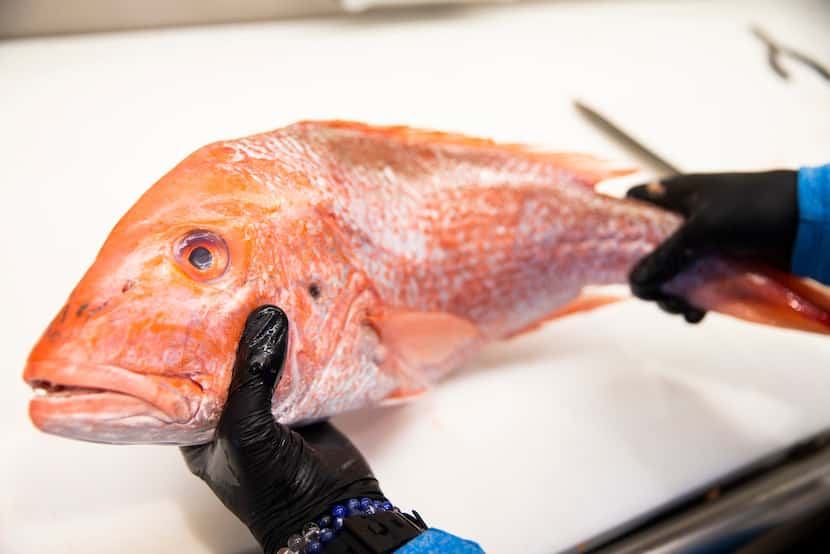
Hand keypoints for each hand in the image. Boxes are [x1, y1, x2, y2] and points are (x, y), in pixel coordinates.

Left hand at [181, 306, 383, 552]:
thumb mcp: (247, 429)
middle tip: (236, 292)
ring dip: (269, 341)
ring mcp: (267, 413)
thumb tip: (265, 318)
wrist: (331, 510)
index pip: (187, 379)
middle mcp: (230, 419)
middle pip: (229, 367)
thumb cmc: (271, 487)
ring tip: (267, 297)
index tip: (196, 306)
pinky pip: (298, 373)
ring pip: (264, 367)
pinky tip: (301, 324)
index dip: (191, 347)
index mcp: (199, 431)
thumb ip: (252, 374)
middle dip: (234, 336)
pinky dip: (300, 352)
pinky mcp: (302, 409)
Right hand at [626, 170, 797, 322]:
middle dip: (649, 278)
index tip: (615, 256)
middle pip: (648, 248)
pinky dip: (693, 301)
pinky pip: (696, 284)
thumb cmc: (753, 209)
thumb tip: (634, 283)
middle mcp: (683, 217)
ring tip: (682, 309)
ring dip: (671, 295)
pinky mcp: (721, 262)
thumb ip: (664, 256)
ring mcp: (703, 241)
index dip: (620, 226)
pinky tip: (697, 314)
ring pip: (671, 271)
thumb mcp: (701, 230)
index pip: (633, 203)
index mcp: (674, 195)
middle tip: (656, 297)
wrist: (808, 220)